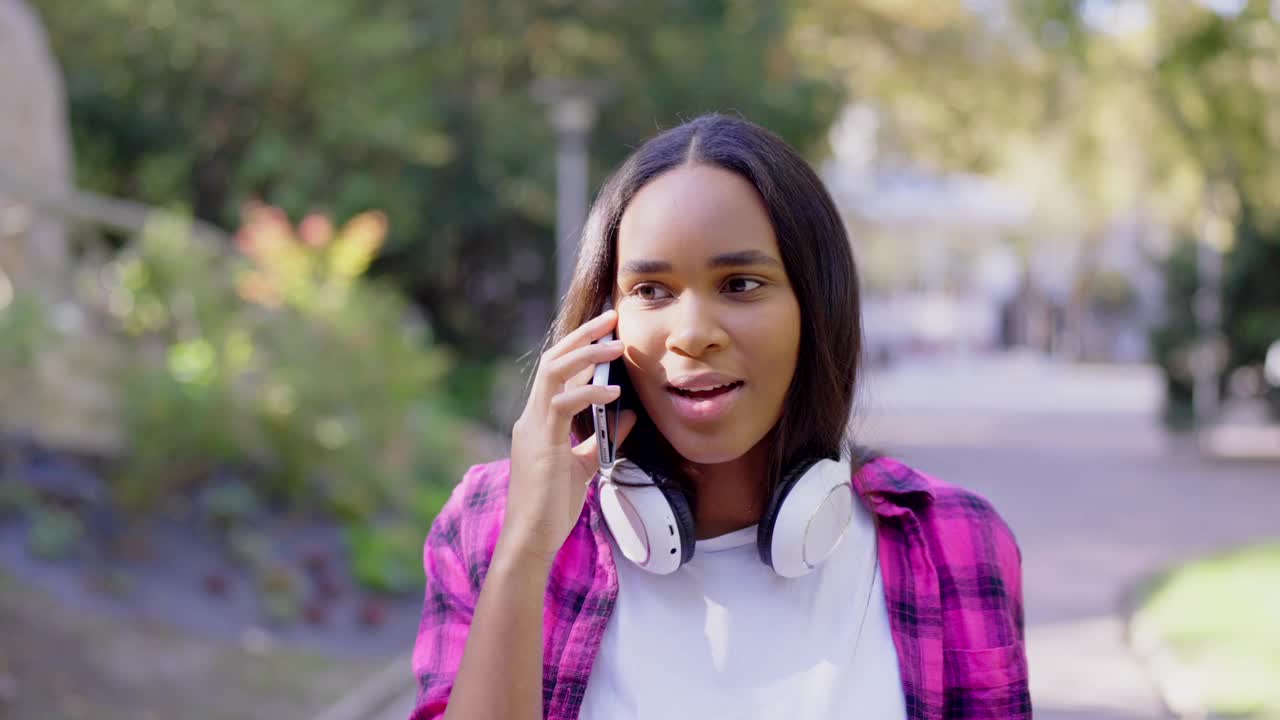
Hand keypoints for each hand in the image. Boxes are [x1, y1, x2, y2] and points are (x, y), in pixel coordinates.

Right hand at [501, 308, 637, 565]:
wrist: (531, 537)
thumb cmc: (552, 505)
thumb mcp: (584, 464)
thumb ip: (601, 437)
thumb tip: (627, 413)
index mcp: (539, 419)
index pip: (556, 370)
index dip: (579, 346)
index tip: (605, 329)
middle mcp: (531, 416)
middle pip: (553, 360)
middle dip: (582, 336)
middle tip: (612, 318)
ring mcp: (533, 427)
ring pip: (554, 373)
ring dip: (586, 355)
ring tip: (616, 345)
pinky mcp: (541, 443)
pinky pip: (563, 405)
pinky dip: (588, 393)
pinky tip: (613, 392)